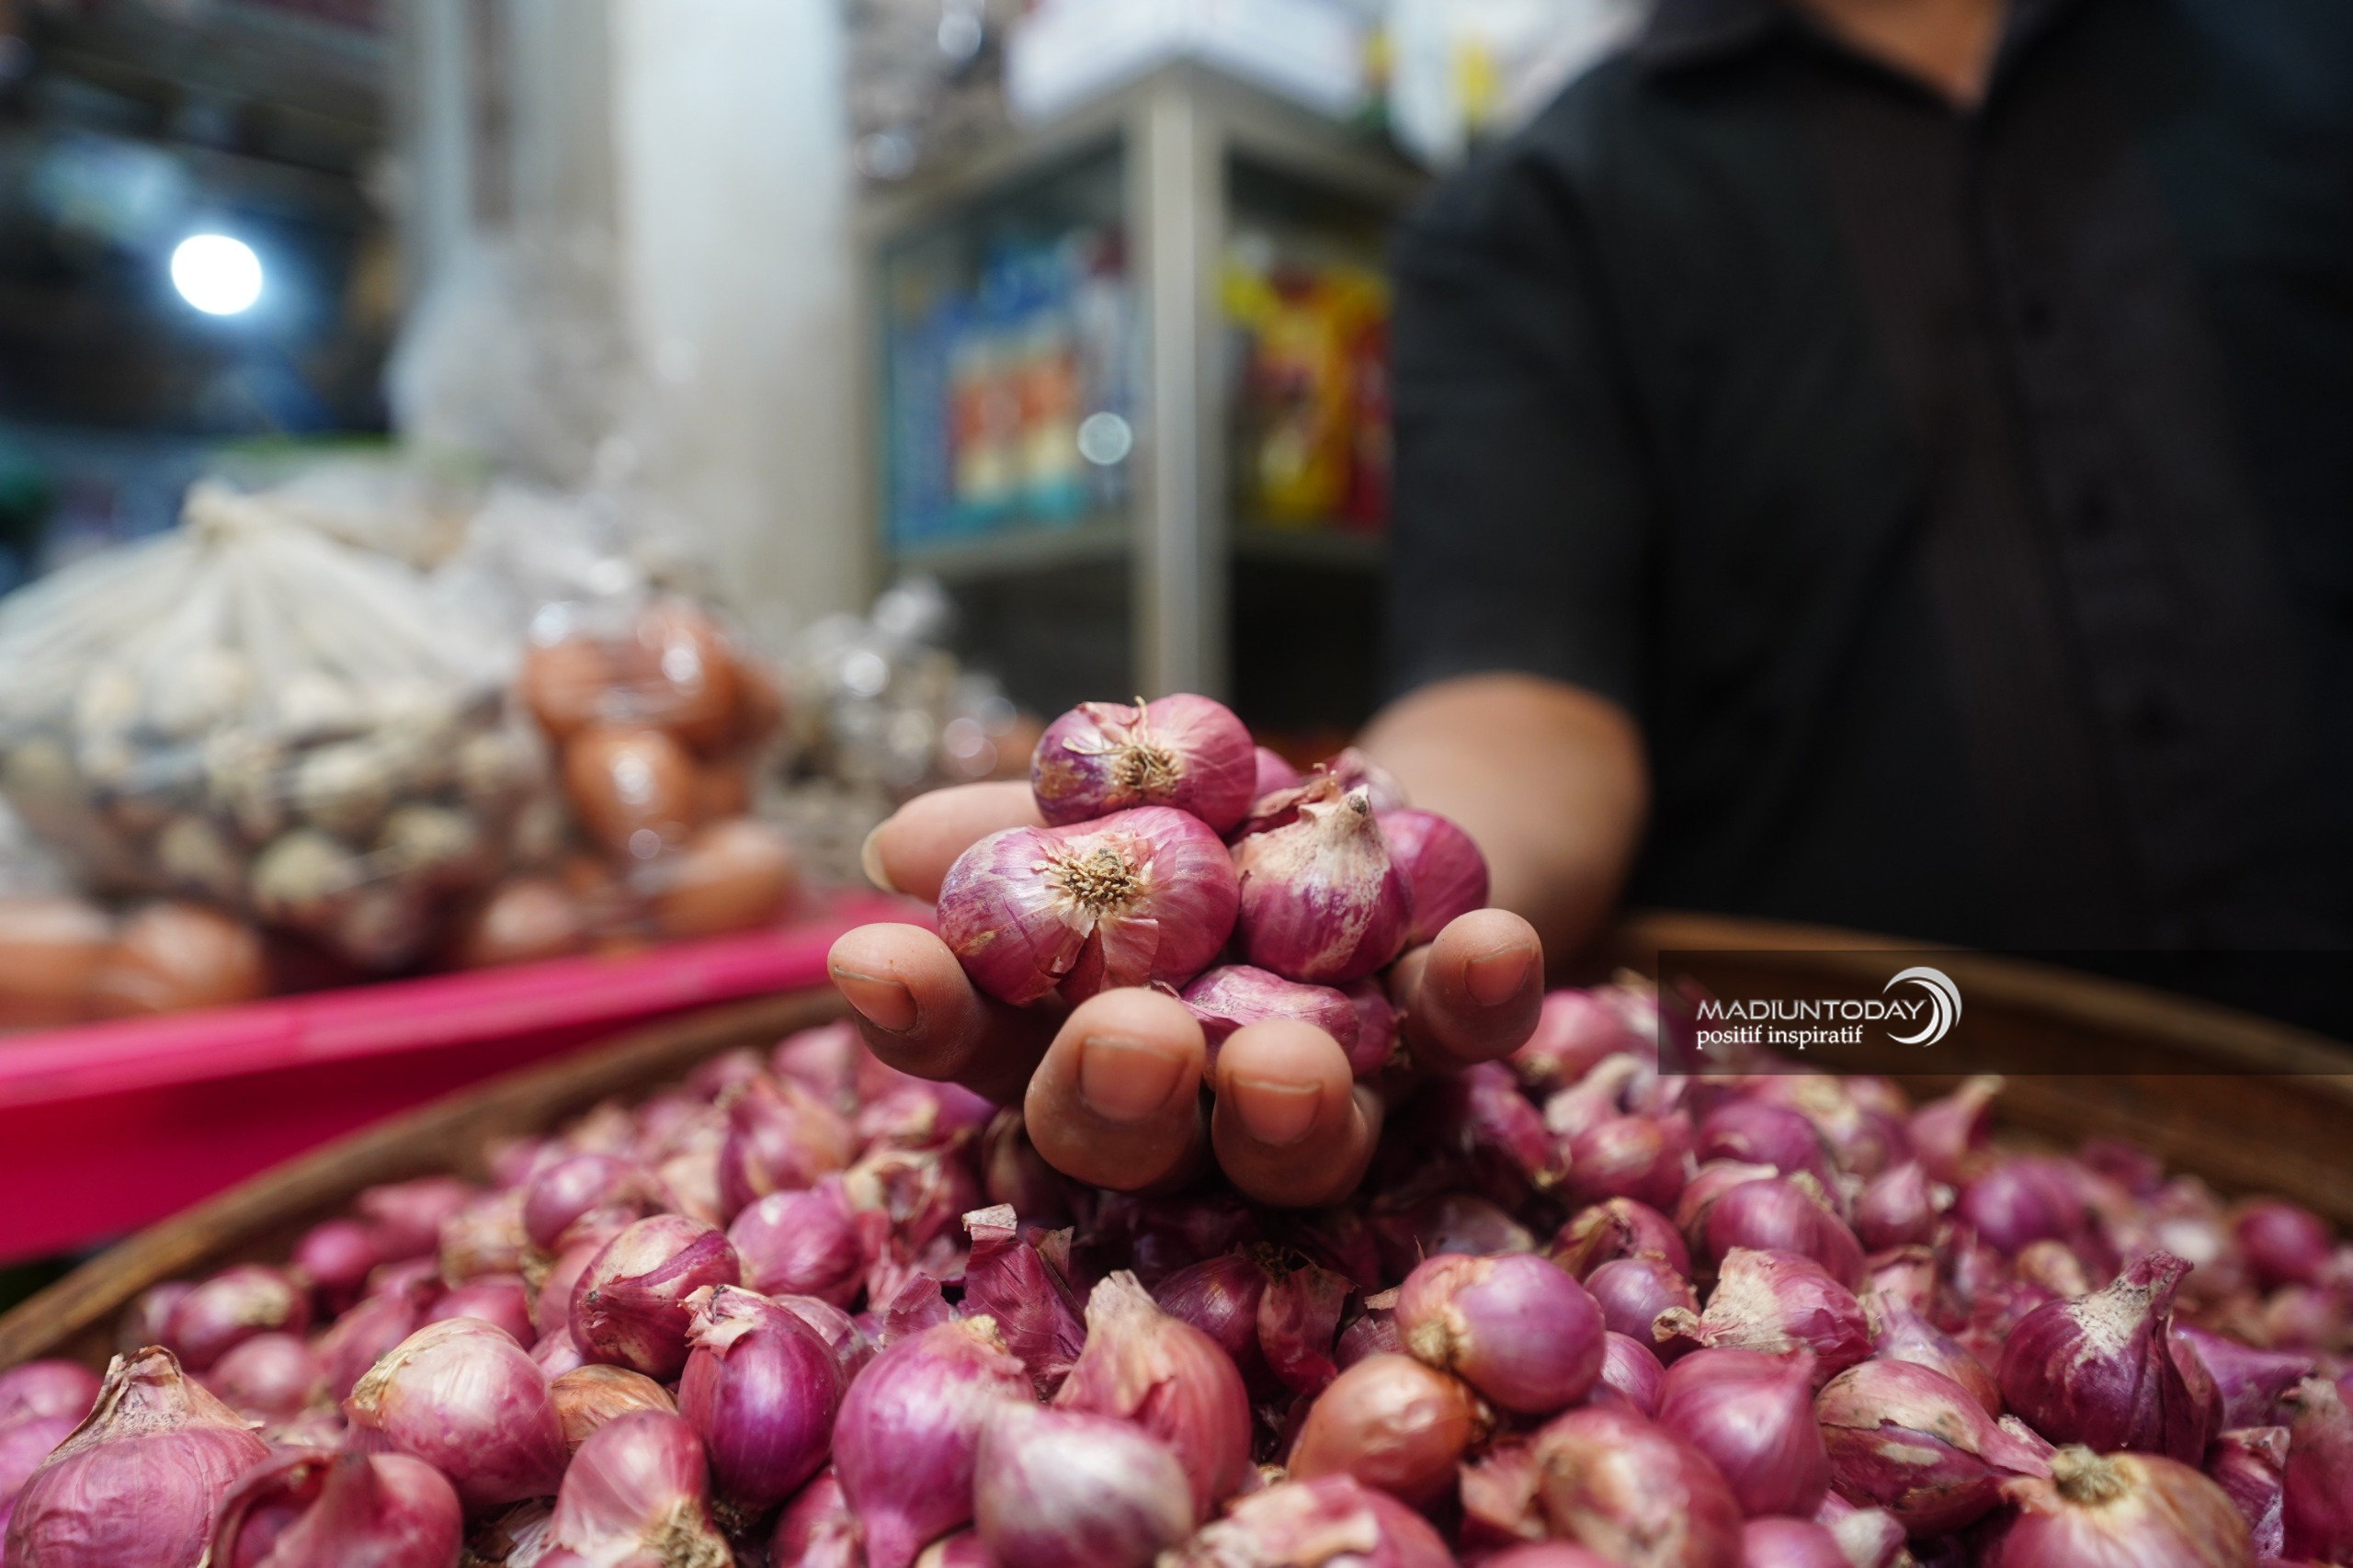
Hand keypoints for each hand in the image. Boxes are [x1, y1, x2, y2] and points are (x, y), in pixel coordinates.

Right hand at [825, 781, 1545, 1206]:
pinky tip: (1491, 946)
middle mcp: (1191, 1109)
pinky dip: (1478, 996)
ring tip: (1288, 1066)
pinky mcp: (1448, 1050)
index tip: (880, 963)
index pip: (981, 1051)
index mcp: (1072, 1041)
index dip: (927, 1019)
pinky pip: (1464, 1041)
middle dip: (1118, 1100)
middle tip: (1128, 1043)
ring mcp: (1327, 1097)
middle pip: (1132, 1144)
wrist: (1384, 807)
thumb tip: (897, 849)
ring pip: (1296, 1151)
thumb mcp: (1105, 796)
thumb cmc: (1201, 823)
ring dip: (1289, 1115)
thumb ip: (1015, 826)